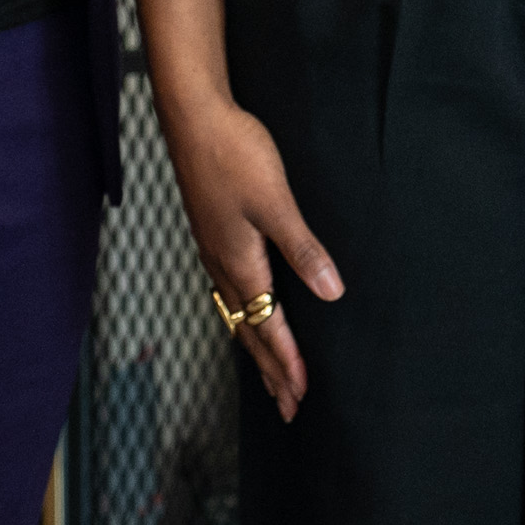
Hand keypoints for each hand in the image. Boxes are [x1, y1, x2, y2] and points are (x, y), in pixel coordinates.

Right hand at [159, 91, 344, 421]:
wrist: (194, 119)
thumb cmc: (234, 154)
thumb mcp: (276, 201)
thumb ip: (303, 248)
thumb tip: (331, 292)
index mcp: (239, 262)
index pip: (267, 325)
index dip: (287, 361)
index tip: (301, 395)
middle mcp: (222, 265)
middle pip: (248, 331)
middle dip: (270, 370)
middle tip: (287, 406)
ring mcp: (214, 250)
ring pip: (237, 314)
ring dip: (256, 348)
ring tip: (270, 374)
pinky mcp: (213, 234)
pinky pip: (230, 292)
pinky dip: (244, 317)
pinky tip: (248, 312)